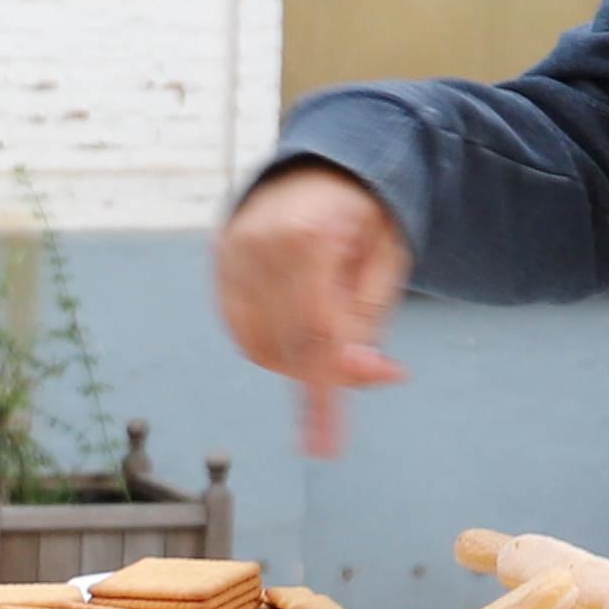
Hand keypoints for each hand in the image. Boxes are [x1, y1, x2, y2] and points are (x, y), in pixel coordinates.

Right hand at [213, 165, 411, 454]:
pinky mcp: (220, 265)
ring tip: (336, 330)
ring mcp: (231, 255)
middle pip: (284, 347)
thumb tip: (356, 373)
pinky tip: (302, 329)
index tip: (327, 445)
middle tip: (370, 365)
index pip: (314, 333)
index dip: (329, 390)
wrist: (323, 163)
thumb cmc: (364, 208)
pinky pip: (242, 331)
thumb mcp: (388, 257)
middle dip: (326, 374)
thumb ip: (368, 319)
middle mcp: (257, 245)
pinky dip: (273, 345)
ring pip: (258, 347)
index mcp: (306, 237)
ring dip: (299, 362)